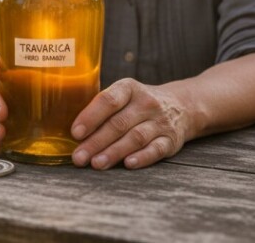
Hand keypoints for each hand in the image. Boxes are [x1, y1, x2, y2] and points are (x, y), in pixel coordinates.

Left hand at [70, 78, 192, 169]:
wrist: (181, 106)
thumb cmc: (138, 104)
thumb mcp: (123, 95)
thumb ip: (101, 108)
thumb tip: (72, 133)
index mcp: (129, 88)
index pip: (109, 100)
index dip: (91, 117)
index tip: (75, 133)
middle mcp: (146, 103)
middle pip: (119, 123)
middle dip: (96, 142)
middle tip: (79, 157)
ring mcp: (160, 122)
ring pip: (135, 137)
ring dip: (114, 152)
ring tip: (96, 164)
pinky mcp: (171, 140)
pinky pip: (157, 149)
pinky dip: (142, 157)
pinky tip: (128, 164)